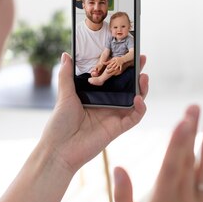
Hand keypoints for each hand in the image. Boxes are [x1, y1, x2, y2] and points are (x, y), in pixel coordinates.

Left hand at [37, 52, 147, 173]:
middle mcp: (107, 105)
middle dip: (136, 73)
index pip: (112, 79)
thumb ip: (67, 75)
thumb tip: (66, 54)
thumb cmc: (59, 124)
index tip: (127, 52)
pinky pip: (134, 117)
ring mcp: (113, 117)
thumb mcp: (64, 95)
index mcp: (95, 96)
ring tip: (143, 76)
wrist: (59, 149)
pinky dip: (139, 108)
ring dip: (142, 89)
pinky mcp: (117, 128)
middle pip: (127, 87)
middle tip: (142, 58)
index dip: (121, 67)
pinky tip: (137, 98)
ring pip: (135, 101)